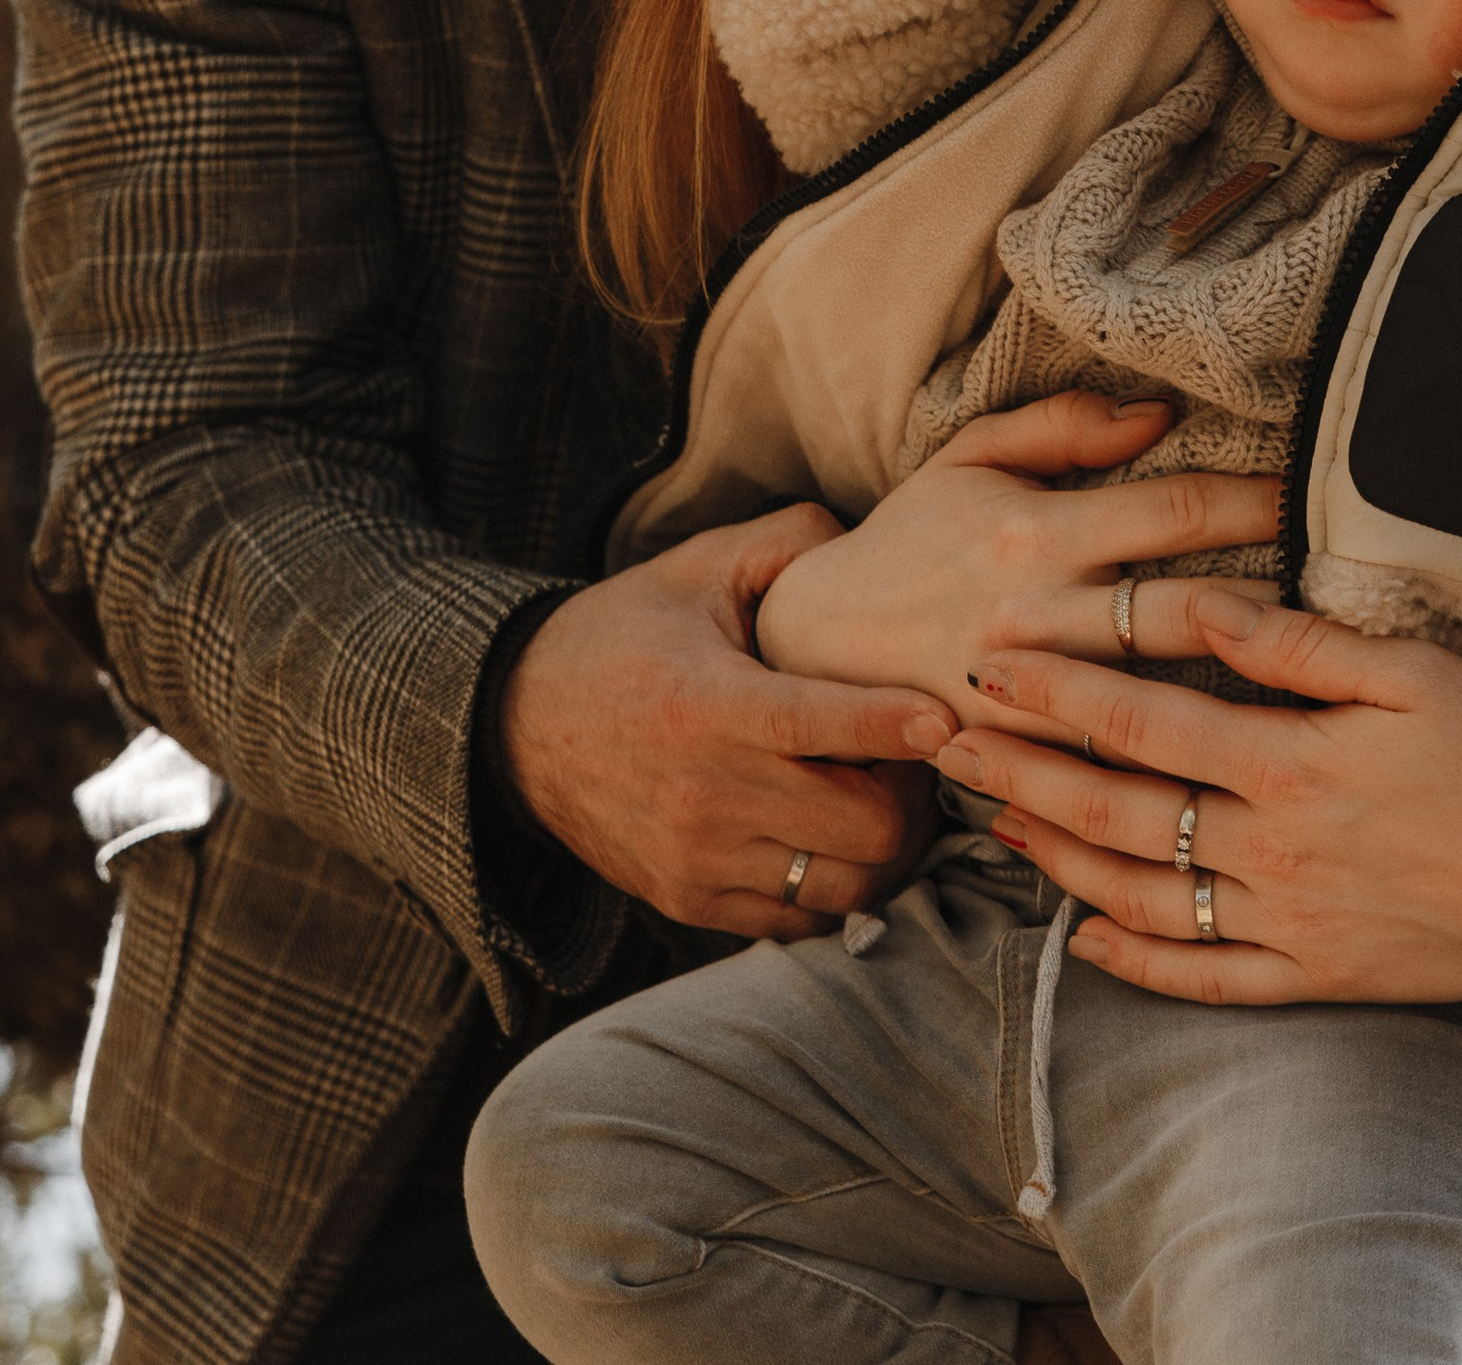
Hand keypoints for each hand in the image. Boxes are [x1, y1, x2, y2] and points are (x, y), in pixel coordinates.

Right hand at [498, 506, 955, 936]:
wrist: (517, 725)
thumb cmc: (621, 635)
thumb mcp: (695, 569)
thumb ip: (787, 542)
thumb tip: (865, 541)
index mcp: (707, 704)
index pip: (830, 727)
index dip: (902, 725)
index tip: (944, 715)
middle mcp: (704, 795)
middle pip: (862, 827)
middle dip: (909, 794)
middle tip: (914, 759)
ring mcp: (696, 861)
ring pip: (842, 886)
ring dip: (882, 848)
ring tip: (884, 800)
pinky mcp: (689, 902)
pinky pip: (798, 920)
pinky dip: (833, 886)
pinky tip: (834, 837)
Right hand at [751, 390, 1276, 730]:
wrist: (816, 644)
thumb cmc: (908, 539)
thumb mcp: (969, 457)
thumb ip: (1063, 428)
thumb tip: (1158, 414)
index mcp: (1038, 530)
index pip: (1175, 512)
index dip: (1257, 501)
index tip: (1323, 497)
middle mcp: (1043, 613)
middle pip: (1186, 610)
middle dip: (1277, 601)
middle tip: (1353, 603)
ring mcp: (1035, 695)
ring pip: (1162, 701)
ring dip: (1239, 694)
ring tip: (1325, 689)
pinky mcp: (1021, 755)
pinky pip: (1112, 766)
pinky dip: (1174, 762)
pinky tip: (1239, 765)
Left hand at [932, 581, 1461, 1005]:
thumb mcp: (1411, 671)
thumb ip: (1297, 644)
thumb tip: (1203, 607)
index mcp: (1289, 764)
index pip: (1141, 722)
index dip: (1057, 690)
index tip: (990, 664)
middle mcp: (1272, 851)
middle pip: (1119, 811)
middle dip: (1027, 772)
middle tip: (952, 743)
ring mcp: (1290, 923)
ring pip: (1143, 897)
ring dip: (1058, 860)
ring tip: (994, 824)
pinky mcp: (1317, 978)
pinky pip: (1206, 981)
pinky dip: (1137, 965)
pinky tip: (1084, 942)